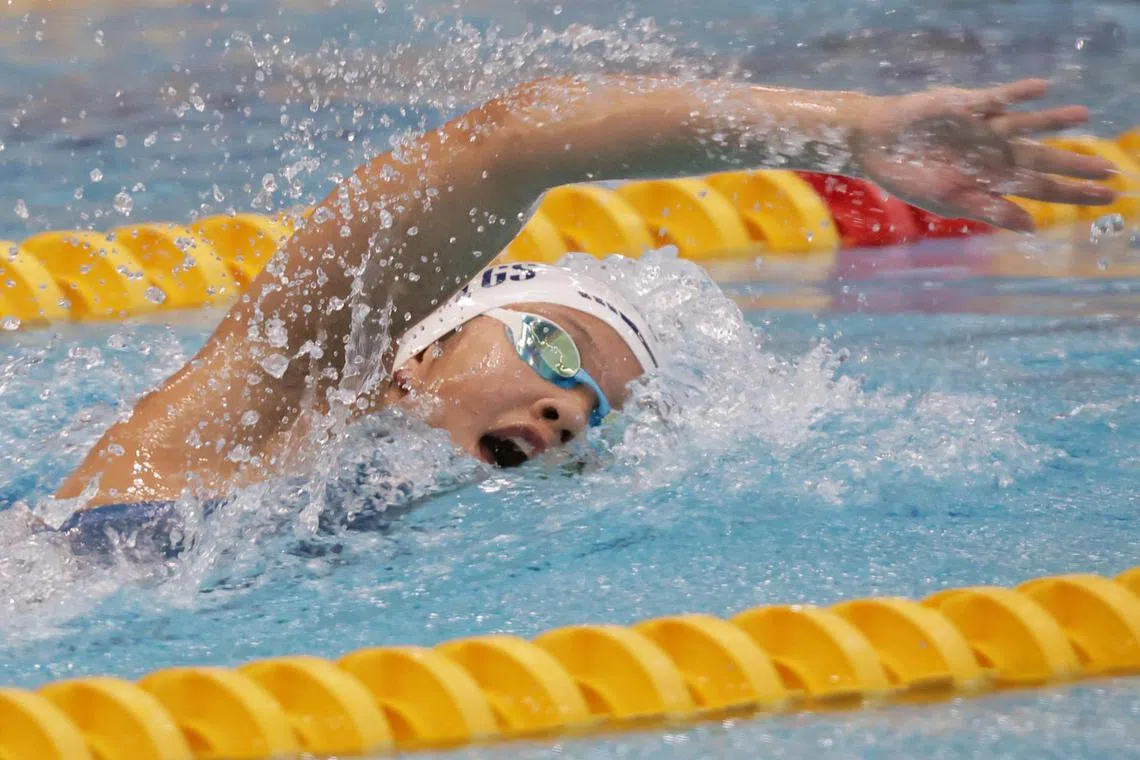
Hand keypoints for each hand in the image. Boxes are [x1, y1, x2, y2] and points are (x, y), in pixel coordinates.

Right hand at [851, 79, 1115, 230]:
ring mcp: (983, 128)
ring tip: (1083, 116)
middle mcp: (995, 153)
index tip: (1108, 199)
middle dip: (1076, 166)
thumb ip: (990, 210)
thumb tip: (1032, 226)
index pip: (1043, 188)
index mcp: (992, 179)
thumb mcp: (949, 200)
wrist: (877, 146)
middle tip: (1112, 173)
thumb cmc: (909, 175)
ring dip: (1053, 122)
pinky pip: (997, 98)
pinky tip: (1040, 89)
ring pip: (1026, 125)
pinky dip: (1017, 94)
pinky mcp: (966, 106)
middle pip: (1043, 160)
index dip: (1074, 194)